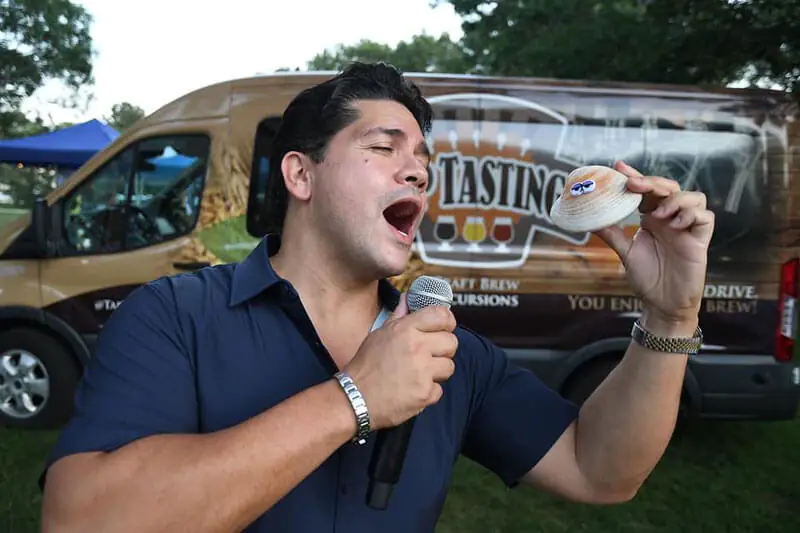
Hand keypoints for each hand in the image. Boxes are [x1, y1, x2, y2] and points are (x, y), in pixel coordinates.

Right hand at [342, 294, 458, 429]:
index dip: (447, 322)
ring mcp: (422, 371)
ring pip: (449, 366)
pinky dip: (428, 392)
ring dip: (437, 372)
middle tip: (429, 356)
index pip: (441, 315)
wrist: (355, 398)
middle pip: (451, 342)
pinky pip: (439, 389)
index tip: (444, 328)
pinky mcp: (425, 393)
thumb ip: (398, 317)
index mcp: (405, 330)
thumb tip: (407, 299)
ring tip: (418, 374)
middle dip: (443, 350)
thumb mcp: (379, 334)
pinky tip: (412, 389)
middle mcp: (416, 347)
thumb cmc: (365, 366)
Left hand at [595, 161, 714, 332]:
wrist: (662, 305)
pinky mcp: (700, 240)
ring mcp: (687, 228)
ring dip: (676, 199)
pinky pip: (705, 217)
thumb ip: (612, 234)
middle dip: (652, 182)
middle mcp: (670, 219)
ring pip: (693, 196)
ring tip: (660, 213)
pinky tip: (676, 225)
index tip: (618, 167)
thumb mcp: (625, 253)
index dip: (635, 176)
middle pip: (669, 188)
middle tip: (635, 184)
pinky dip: (691, 215)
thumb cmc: (647, 278)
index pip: (646, 191)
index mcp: (651, 218)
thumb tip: (590, 220)